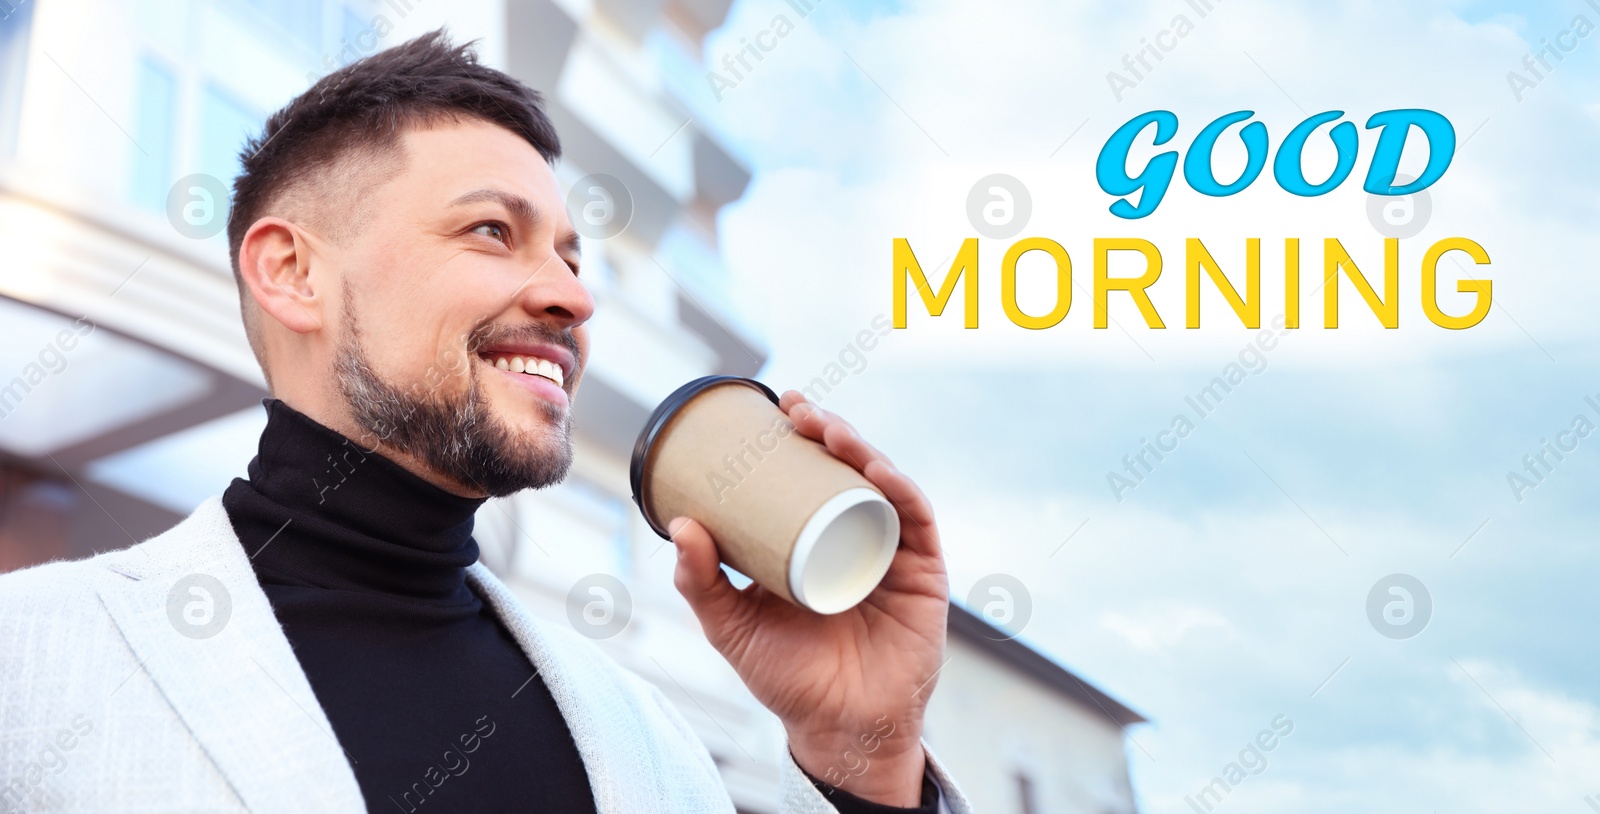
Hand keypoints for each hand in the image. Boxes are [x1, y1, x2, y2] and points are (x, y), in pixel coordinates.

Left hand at [667, 391, 948, 805]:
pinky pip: (916, 522)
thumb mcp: (732, 626)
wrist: (838, 729)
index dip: (801, 438)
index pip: (814, 477)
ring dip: (861, 449)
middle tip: (797, 410)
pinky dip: (900, 490)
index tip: (776, 409)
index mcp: (816, 542)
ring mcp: (893, 553)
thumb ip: (701, 583)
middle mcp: (857, 538)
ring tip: (829, 429)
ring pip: (884, 485)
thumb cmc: (787, 680)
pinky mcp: (923, 575)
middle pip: (849, 471)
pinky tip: (878, 469)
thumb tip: (679, 523)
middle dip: (828, 431)